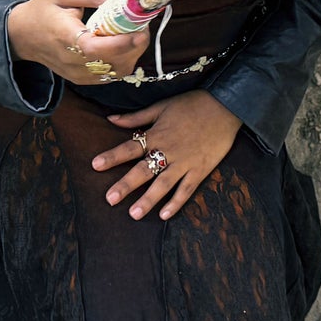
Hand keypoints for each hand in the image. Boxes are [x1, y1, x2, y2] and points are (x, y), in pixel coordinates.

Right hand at [6, 0, 150, 87]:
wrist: (21, 36)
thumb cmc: (42, 11)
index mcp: (65, 37)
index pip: (95, 48)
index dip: (121, 42)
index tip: (140, 29)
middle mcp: (72, 61)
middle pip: (113, 62)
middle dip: (135, 44)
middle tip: (142, 24)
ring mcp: (79, 74)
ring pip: (117, 71)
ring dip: (132, 53)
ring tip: (133, 32)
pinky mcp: (83, 79)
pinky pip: (112, 74)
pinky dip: (124, 60)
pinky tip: (122, 44)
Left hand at [94, 93, 241, 220]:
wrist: (224, 106)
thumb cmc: (191, 104)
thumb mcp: (161, 107)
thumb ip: (136, 118)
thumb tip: (111, 119)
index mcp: (157, 134)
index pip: (129, 148)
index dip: (112, 156)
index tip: (95, 165)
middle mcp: (168, 151)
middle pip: (143, 170)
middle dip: (126, 185)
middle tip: (110, 199)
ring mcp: (185, 163)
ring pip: (163, 184)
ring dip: (148, 200)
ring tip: (134, 214)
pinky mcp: (200, 170)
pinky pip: (186, 190)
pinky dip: (176, 203)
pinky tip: (164, 216)